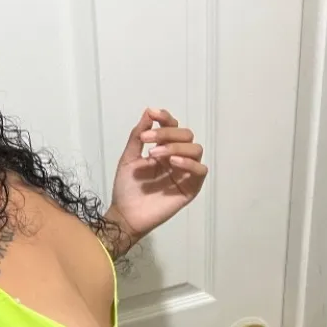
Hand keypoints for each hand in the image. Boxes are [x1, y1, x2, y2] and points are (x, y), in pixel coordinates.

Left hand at [108, 108, 207, 244]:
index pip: (173, 127)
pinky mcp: (191, 188)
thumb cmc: (126, 188)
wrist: (125, 214)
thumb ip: (138, 136)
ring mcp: (185, 173)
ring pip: (196, 149)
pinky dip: (189, 162)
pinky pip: (200, 170)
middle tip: (147, 140)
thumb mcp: (128, 158)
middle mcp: (177, 158)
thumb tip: (148, 112)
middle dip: (168, 133)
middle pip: (186, 135)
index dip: (165, 118)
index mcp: (164, 149)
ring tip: (154, 154)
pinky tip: (172, 162)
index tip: (152, 114)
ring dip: (176, 146)